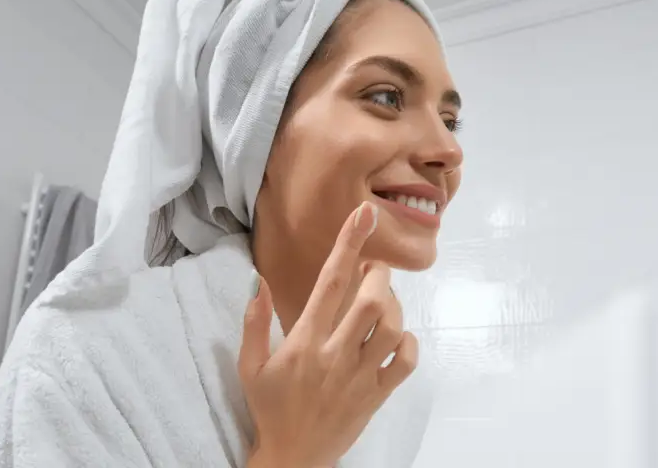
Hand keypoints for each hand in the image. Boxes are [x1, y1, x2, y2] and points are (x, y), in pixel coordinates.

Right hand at [239, 202, 416, 467]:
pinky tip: (395, 337)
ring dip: (392, 305)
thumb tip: (258, 280)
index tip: (364, 213)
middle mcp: (334, 355)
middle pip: (372, 300)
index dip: (348, 243)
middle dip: (379, 275)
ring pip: (392, 327)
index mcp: (303, 342)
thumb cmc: (269, 408)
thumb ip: (254, 322)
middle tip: (374, 270)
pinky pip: (405, 362)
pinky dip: (408, 342)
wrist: (292, 459)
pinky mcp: (377, 396)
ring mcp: (359, 376)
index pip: (330, 282)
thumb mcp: (249, 366)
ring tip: (381, 302)